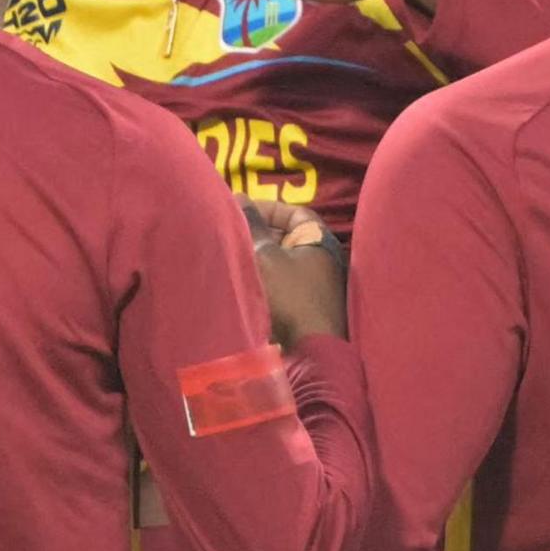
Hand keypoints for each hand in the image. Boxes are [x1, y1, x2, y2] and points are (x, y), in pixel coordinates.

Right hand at [240, 196, 346, 346]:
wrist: (310, 353)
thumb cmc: (290, 297)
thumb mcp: (265, 256)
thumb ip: (251, 225)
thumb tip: (240, 197)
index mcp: (319, 241)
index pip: (295, 212)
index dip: (267, 208)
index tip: (241, 211)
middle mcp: (320, 260)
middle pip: (285, 237)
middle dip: (256, 233)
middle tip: (229, 234)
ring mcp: (313, 286)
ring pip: (279, 262)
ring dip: (255, 258)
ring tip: (230, 258)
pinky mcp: (304, 308)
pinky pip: (278, 284)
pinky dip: (260, 279)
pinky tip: (240, 284)